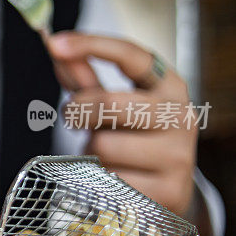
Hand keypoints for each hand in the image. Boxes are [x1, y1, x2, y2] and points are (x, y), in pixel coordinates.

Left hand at [47, 32, 196, 216]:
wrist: (166, 192)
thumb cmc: (133, 140)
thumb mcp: (113, 106)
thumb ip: (86, 80)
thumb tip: (54, 46)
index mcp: (170, 87)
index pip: (132, 56)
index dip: (91, 46)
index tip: (55, 43)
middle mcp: (181, 117)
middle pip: (110, 103)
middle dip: (78, 110)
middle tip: (72, 118)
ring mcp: (178, 157)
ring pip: (103, 146)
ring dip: (89, 152)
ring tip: (102, 157)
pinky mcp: (168, 192)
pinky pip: (107, 181)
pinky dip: (97, 181)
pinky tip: (110, 182)